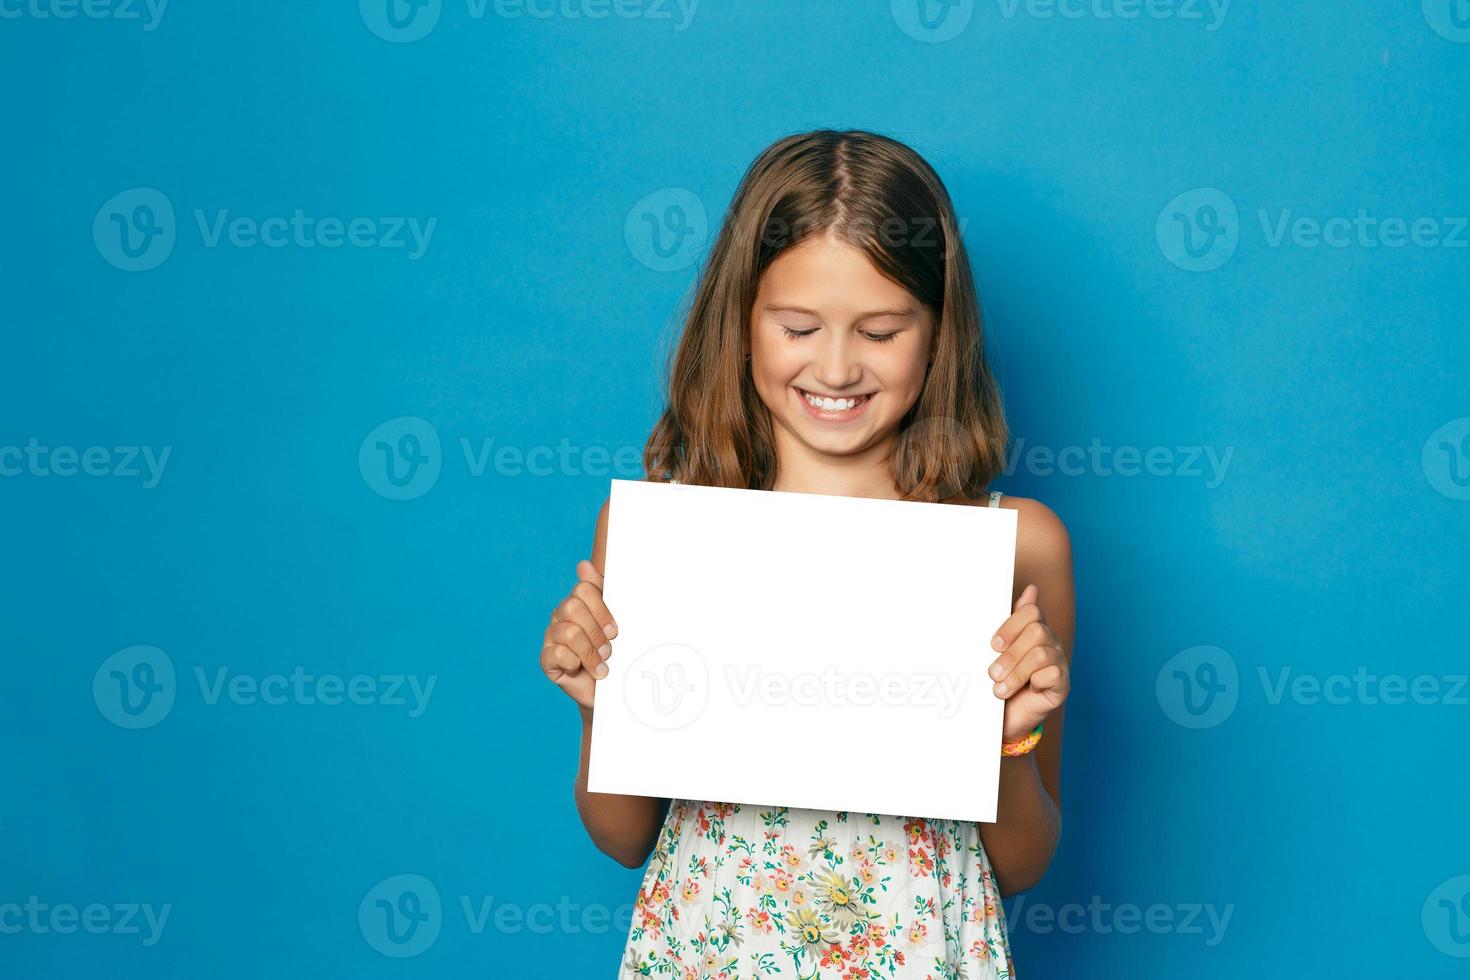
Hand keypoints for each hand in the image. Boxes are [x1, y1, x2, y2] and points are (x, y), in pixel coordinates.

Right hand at [540, 559, 618, 710]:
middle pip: (572, 608)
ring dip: (590, 652)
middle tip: (608, 649)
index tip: (615, 630)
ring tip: (601, 665)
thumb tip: (583, 564)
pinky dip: (574, 664)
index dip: (601, 610)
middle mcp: (561, 616)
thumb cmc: (616, 653)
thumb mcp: (616, 621)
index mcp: (578, 601)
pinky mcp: (547, 660)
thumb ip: (603, 590)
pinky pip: (557, 654)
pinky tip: (580, 670)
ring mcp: (551, 637)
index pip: (583, 589)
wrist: (610, 691)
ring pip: (569, 632)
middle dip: (596, 632)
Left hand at [987, 583, 1069, 742]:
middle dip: (1010, 654)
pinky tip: (1026, 690)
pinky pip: (1052, 674)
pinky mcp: (1063, 684)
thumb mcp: (997, 650)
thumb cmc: (1000, 678)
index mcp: (1034, 628)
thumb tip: (1030, 589)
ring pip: (1041, 654)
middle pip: (1036, 631)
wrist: (1005, 717)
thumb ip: (1008, 620)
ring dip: (1016, 673)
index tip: (993, 645)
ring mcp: (1059, 662)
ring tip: (1000, 688)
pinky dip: (1034, 683)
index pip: (1031, 612)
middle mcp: (1050, 642)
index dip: (1011, 626)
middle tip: (992, 672)